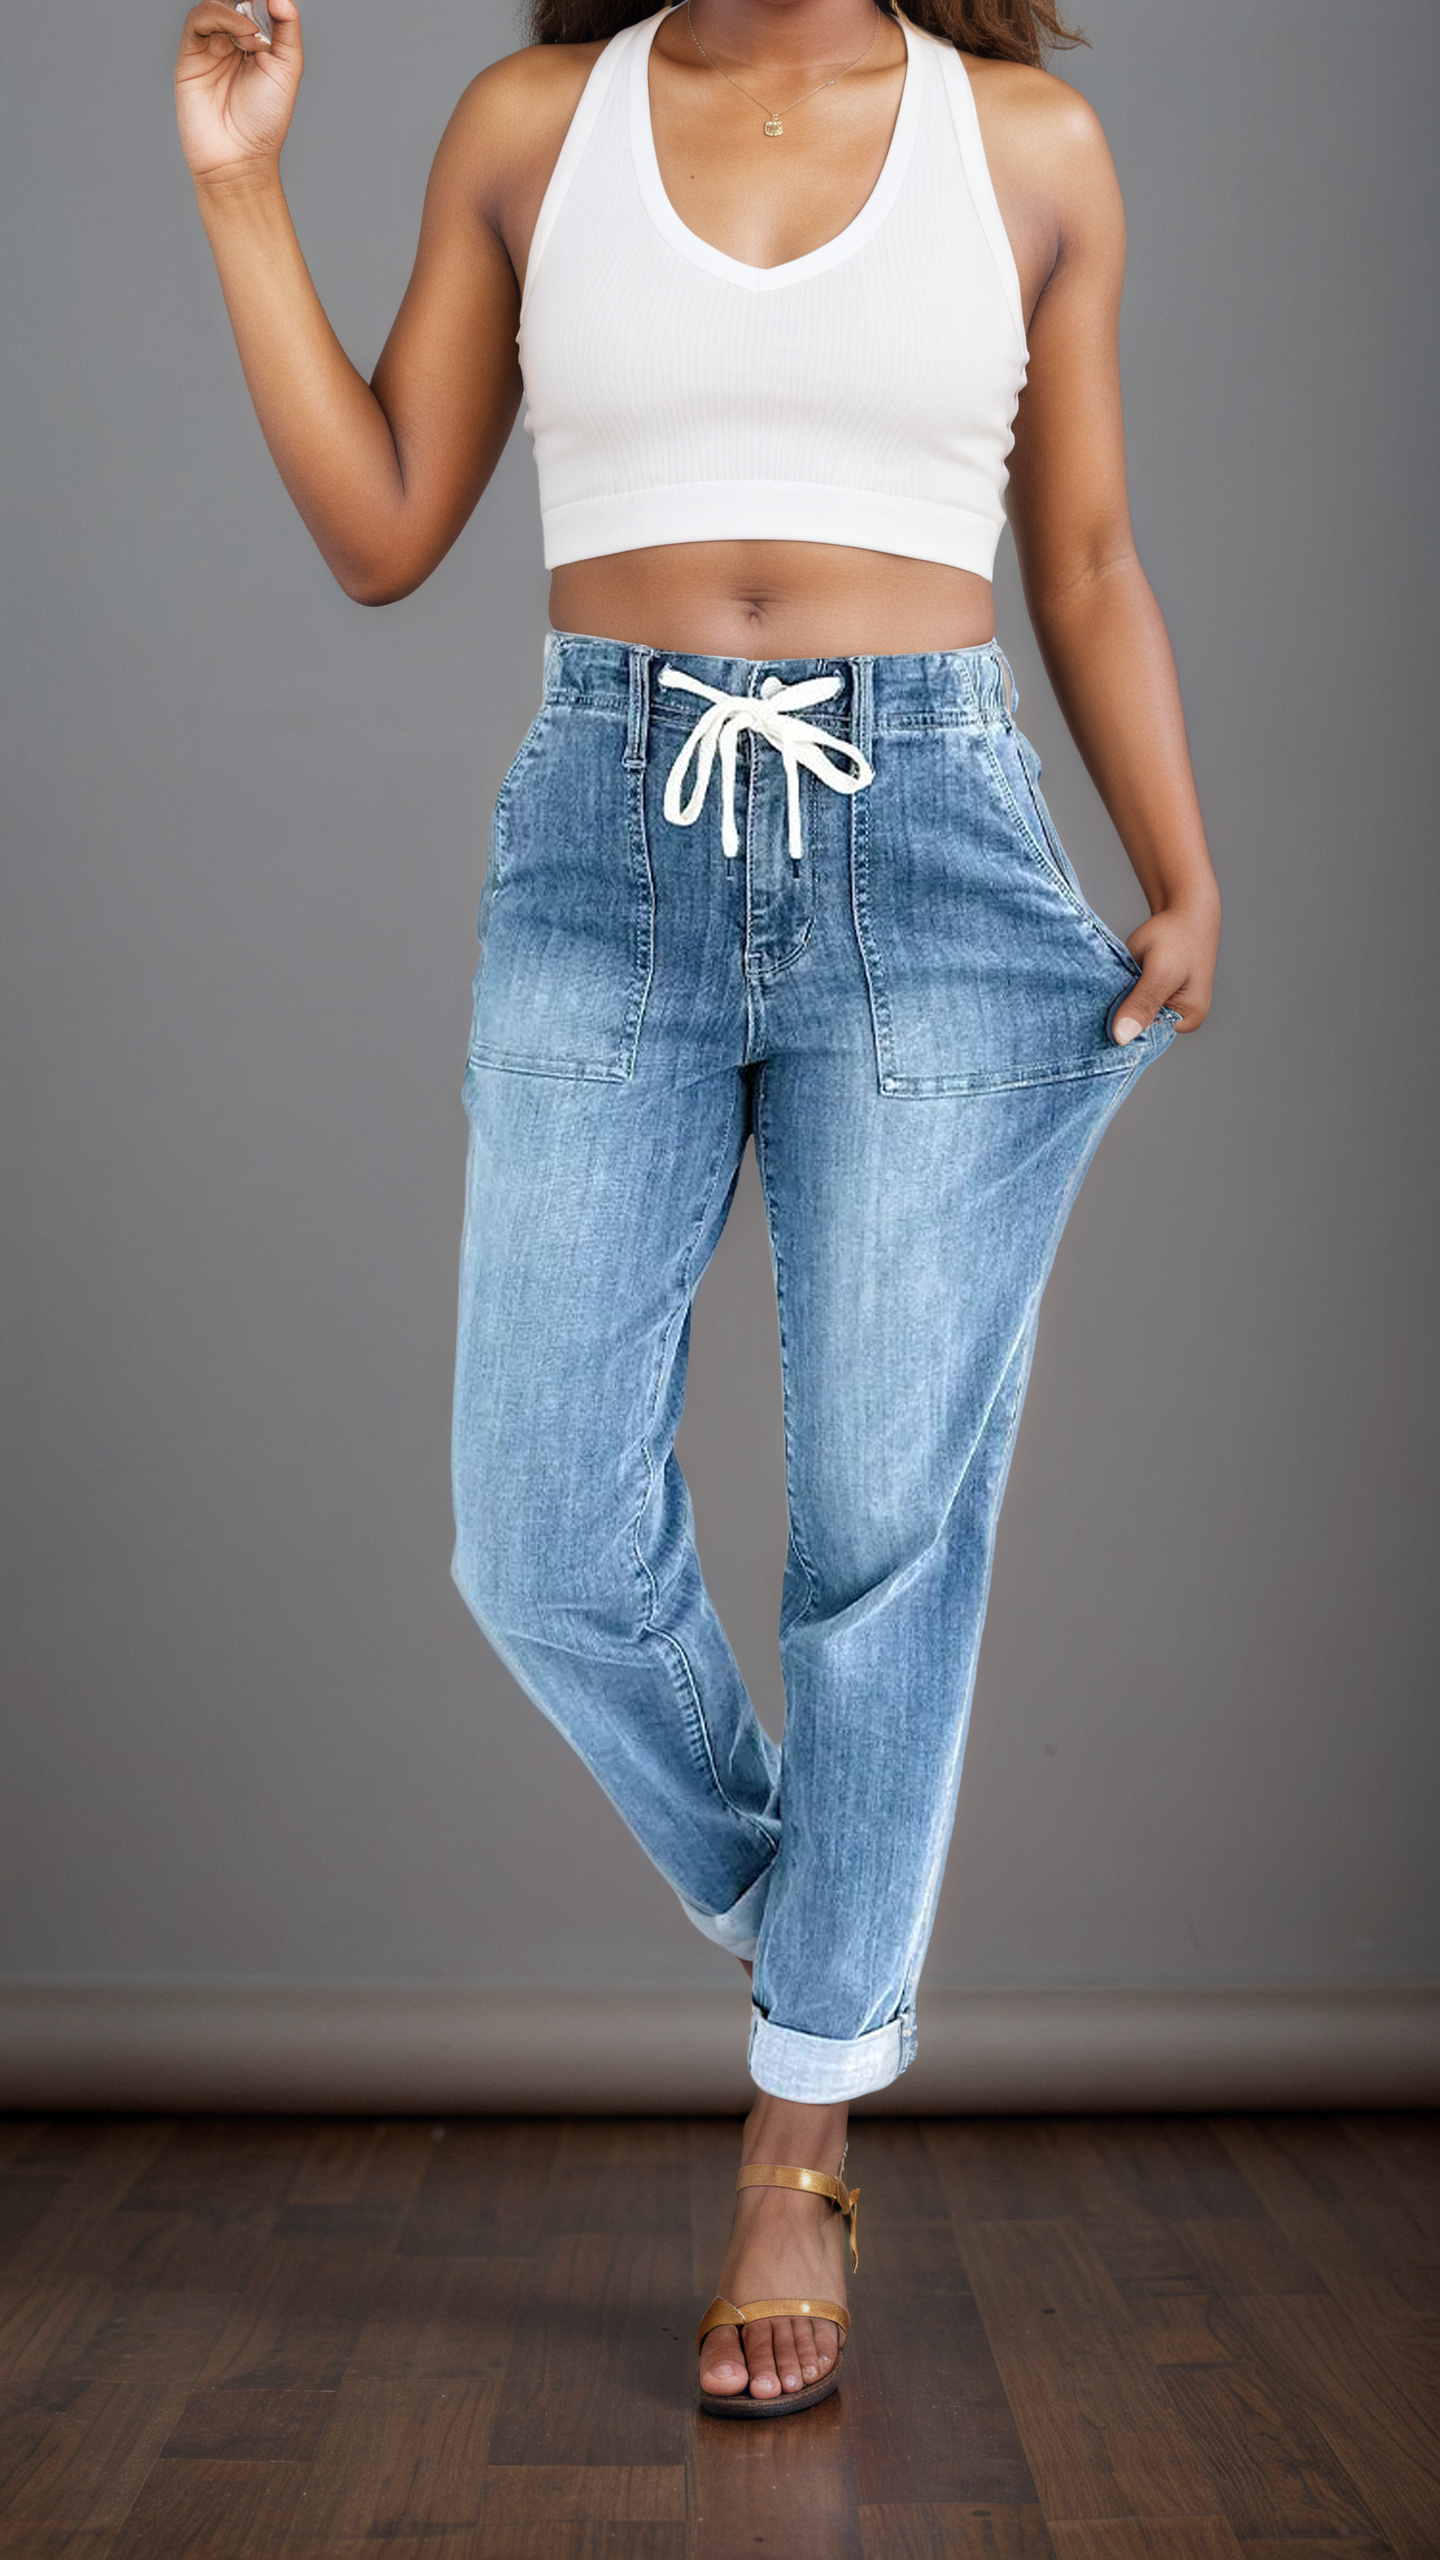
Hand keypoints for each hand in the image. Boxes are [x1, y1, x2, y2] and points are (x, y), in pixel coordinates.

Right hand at [176, 0, 301, 184]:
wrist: (238, 157)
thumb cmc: (264, 123)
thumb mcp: (287, 70)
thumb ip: (287, 30)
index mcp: (257, 45)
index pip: (257, 5)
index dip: (264, 2)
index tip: (275, 3)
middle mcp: (232, 43)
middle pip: (234, 1)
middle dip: (249, 1)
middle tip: (260, 14)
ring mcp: (210, 47)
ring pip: (216, 5)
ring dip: (237, 12)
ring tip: (253, 37)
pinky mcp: (190, 55)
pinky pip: (198, 19)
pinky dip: (219, 14)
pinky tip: (242, 31)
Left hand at [1111, 898, 1219, 1043]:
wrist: (1183, 909)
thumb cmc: (1178, 936)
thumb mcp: (1160, 972)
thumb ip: (1142, 1003)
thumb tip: (1122, 1038)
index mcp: (1187, 1020)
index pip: (1147, 1038)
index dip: (1123, 1029)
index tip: (1101, 1017)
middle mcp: (1176, 1018)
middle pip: (1137, 1026)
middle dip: (1118, 1014)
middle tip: (1103, 996)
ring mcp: (1162, 1005)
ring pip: (1128, 1012)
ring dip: (1114, 1001)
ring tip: (1106, 988)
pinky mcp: (1150, 992)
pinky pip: (1126, 999)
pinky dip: (1116, 991)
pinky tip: (1109, 983)